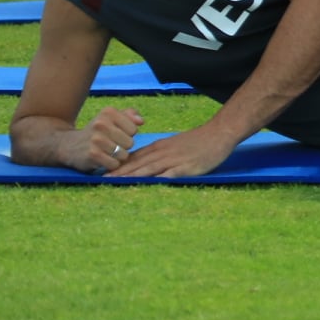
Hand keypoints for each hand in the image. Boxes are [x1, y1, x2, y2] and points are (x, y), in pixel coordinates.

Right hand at [82, 107, 143, 173]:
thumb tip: (141, 121)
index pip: (134, 129)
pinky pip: (115, 164)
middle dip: (123, 147)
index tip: (116, 134)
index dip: (127, 134)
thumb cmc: (97, 132)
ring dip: (117, 157)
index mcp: (108, 112)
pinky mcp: (93, 154)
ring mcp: (96, 139)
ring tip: (106, 152)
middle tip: (110, 145)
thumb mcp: (111, 118)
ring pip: (124, 155)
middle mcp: (101, 123)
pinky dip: (111, 165)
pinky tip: (102, 160)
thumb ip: (129, 115)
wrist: (69, 145)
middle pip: (130, 143)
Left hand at [106, 122, 239, 178]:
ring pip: (148, 169)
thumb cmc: (198, 141)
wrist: (218, 133)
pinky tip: (147, 186)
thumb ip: (159, 153)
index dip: (117, 166)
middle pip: (136, 164)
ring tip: (115, 183)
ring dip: (130, 176)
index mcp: (159, 147)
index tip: (102, 173)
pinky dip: (156, 180)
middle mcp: (162, 153)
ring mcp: (173, 160)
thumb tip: (144, 163)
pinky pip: (169, 175)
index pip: (134, 158)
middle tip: (101, 180)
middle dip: (118, 173)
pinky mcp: (186, 167)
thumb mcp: (174, 144)